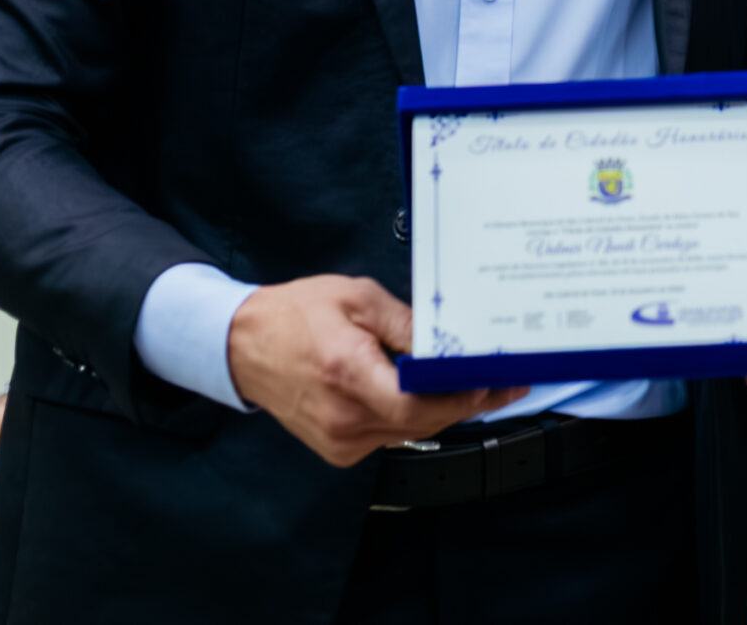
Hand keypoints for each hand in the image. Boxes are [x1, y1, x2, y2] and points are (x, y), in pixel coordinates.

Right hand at [227, 275, 524, 465]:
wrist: (244, 346)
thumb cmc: (294, 317)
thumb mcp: (356, 298)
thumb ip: (406, 324)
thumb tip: (447, 345)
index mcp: (347, 374)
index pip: (416, 405)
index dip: (460, 398)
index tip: (491, 383)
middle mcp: (343, 417)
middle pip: (422, 422)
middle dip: (467, 402)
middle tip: (503, 384)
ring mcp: (339, 440)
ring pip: (411, 432)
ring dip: (444, 411)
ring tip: (475, 386)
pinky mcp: (338, 449)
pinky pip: (390, 436)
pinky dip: (414, 418)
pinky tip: (429, 398)